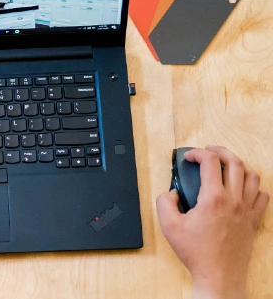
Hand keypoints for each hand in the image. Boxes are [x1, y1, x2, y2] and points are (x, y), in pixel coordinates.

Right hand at [157, 146, 268, 298]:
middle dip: (220, 151)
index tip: (189, 157)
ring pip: (252, 176)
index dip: (197, 153)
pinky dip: (254, 186)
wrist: (218, 275)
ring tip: (226, 166)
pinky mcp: (253, 220)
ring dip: (239, 166)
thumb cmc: (196, 253)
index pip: (210, 163)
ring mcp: (246, 210)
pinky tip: (242, 188)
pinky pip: (262, 195)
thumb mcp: (168, 226)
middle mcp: (234, 201)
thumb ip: (164, 203)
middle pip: (235, 162)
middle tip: (209, 152)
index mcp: (213, 199)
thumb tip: (171, 193)